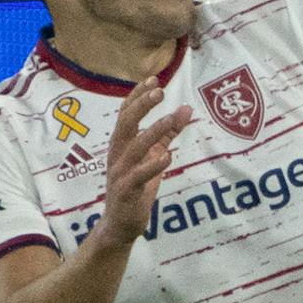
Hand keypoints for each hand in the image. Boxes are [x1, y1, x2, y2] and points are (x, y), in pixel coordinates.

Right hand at [98, 80, 192, 242]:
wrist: (121, 224)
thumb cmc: (137, 186)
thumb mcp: (154, 156)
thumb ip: (167, 134)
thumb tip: (186, 109)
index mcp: (121, 145)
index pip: (125, 114)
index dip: (137, 96)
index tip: (153, 79)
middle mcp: (117, 155)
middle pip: (125, 124)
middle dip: (141, 105)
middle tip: (159, 90)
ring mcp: (120, 173)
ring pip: (134, 147)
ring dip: (153, 131)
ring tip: (173, 117)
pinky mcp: (126, 191)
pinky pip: (138, 176)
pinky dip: (153, 165)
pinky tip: (167, 156)